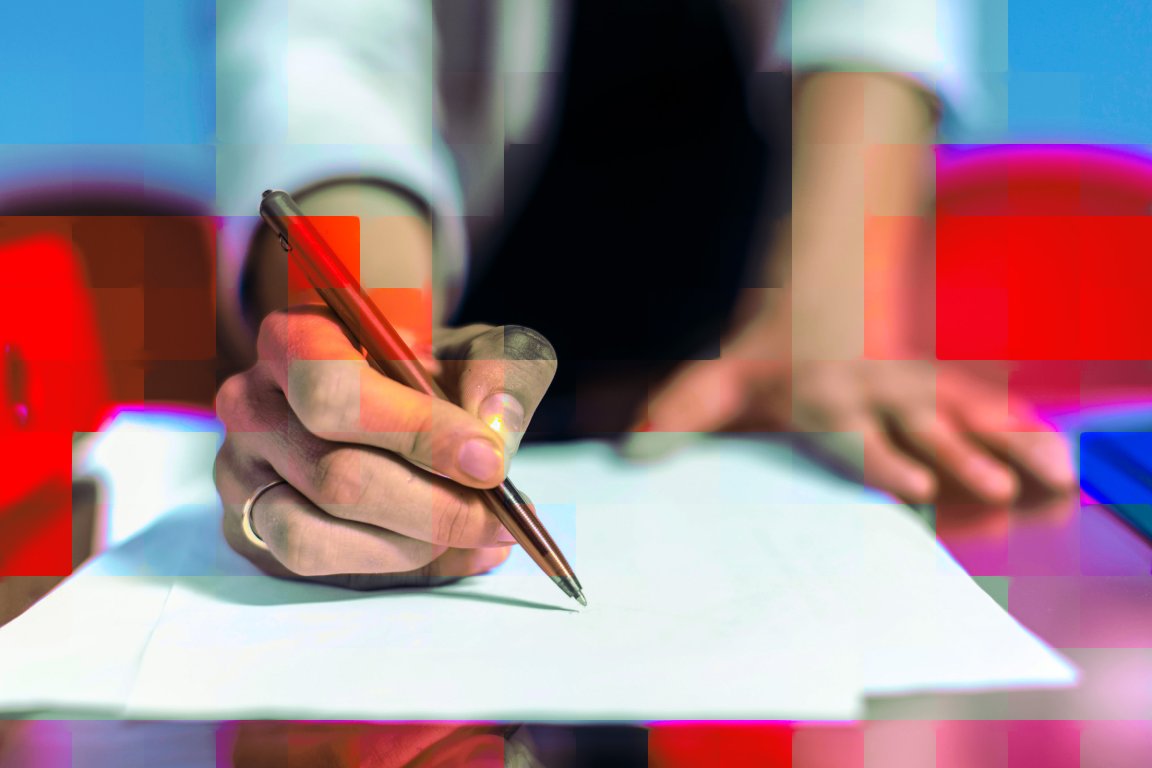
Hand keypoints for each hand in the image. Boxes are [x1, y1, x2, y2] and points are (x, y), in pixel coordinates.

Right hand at [213, 306, 556, 588]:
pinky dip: (393, 566)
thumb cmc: (431, 373)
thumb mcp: (476, 352)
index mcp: (296, 338)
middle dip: (433, 507)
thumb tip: (494, 427)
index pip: (335, 392)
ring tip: (474, 532)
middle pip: (335, 476)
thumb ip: (500, 373)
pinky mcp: (248, 528)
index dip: (416, 432)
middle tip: (499, 516)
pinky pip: (316, 568)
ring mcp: (239, 471)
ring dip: (412, 545)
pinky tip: (447, 550)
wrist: (396, 400)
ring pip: (317, 535)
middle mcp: (251, 403)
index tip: (488, 463)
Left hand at [636, 312, 1075, 505]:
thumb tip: (630, 449)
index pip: (857, 436)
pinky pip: (985, 404)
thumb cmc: (770, 341)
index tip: (912, 488)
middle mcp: (877, 394)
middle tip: (990, 487)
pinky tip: (1059, 458)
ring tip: (1052, 475)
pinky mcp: (939, 383)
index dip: (884, 460)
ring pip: (965, 414)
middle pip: (922, 429)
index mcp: (827, 399)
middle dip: (956, 457)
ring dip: (1006, 443)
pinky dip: (1023, 427)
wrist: (822, 275)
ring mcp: (914, 386)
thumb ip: (680, 410)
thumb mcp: (721, 372)